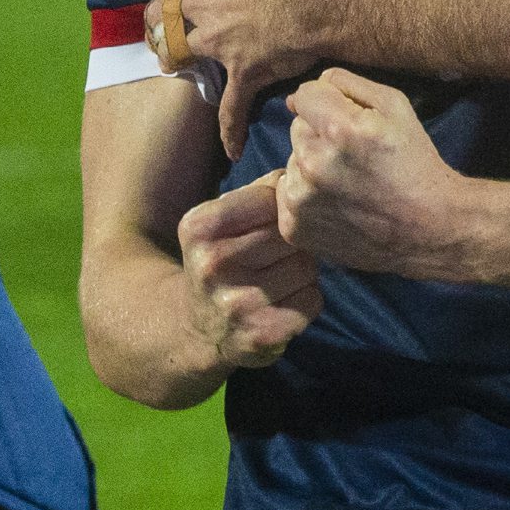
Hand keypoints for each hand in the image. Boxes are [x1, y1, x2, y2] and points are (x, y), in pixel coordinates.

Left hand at [151, 0, 328, 160]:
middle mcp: (204, 7)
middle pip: (164, 17)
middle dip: (159, 20)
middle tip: (163, 24)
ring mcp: (221, 43)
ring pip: (184, 56)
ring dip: (176, 60)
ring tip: (175, 66)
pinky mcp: (246, 72)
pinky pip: (233, 107)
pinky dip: (231, 128)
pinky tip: (232, 148)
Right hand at [177, 171, 322, 370]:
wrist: (197, 329)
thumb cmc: (222, 258)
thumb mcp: (223, 219)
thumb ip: (261, 191)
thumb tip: (300, 175)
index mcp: (199, 228)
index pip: (271, 198)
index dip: (282, 208)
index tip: (271, 221)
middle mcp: (213, 265)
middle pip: (291, 234)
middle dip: (295, 241)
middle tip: (278, 255)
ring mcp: (237, 304)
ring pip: (307, 266)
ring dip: (304, 270)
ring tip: (279, 277)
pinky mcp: (262, 334)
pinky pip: (313, 300)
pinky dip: (306, 299)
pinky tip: (283, 302)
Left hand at [277, 68, 480, 278]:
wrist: (426, 227)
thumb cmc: (414, 162)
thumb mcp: (396, 105)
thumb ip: (350, 84)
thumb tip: (313, 85)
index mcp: (339, 130)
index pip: (305, 94)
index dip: (328, 101)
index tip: (348, 118)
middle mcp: (313, 164)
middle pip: (298, 127)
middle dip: (321, 133)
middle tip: (354, 154)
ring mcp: (300, 200)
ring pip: (293, 161)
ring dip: (312, 165)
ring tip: (348, 182)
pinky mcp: (293, 228)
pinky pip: (287, 194)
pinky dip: (306, 196)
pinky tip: (337, 202)